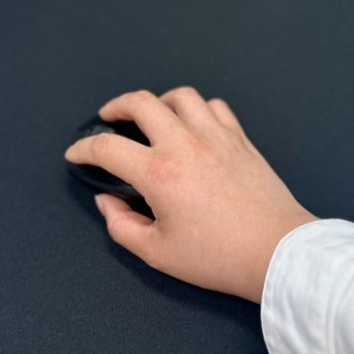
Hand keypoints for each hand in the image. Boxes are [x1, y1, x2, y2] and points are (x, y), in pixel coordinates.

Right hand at [65, 88, 317, 302]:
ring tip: (152, 117)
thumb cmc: (218, 258)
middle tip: (108, 119)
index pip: (107, 148)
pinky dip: (197, 109)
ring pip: (181, 96)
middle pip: (141, 102)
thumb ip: (121, 225)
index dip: (83, 149)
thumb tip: (107, 202)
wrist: (277, 251)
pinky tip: (193, 124)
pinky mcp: (241, 139)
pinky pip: (215, 107)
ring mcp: (216, 136)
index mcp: (159, 173)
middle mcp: (185, 144)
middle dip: (115, 106)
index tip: (77, 156)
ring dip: (158, 101)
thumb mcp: (157, 253)